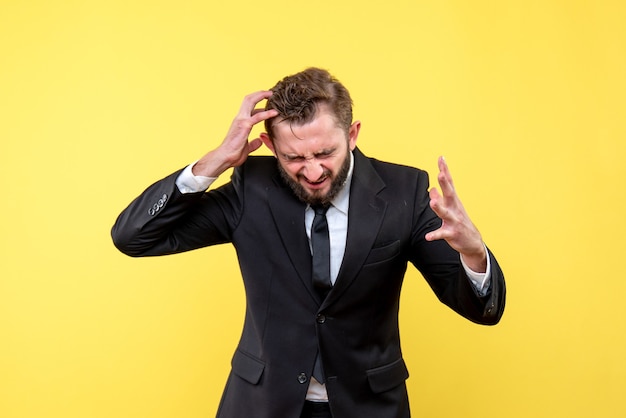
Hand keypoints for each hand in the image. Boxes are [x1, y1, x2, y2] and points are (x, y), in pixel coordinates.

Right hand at [193, 91, 278, 176]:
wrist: (225, 157)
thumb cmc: (233, 153)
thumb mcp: (246, 147)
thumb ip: (253, 143)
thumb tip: (259, 141)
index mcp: (240, 122)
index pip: (249, 107)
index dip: (258, 103)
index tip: (268, 102)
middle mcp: (240, 118)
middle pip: (248, 99)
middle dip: (260, 93)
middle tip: (271, 93)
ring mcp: (241, 121)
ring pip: (250, 101)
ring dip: (261, 96)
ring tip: (272, 95)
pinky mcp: (244, 126)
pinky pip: (257, 117)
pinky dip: (266, 113)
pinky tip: (274, 113)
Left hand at [425, 157, 486, 271]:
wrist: (472, 242)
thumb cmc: (459, 222)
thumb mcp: (450, 208)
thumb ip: (440, 198)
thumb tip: (431, 190)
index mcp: (453, 201)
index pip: (449, 183)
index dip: (445, 170)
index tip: (441, 158)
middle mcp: (455, 208)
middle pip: (450, 194)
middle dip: (445, 184)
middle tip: (440, 174)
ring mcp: (454, 220)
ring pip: (445, 213)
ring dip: (439, 207)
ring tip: (433, 202)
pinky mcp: (452, 233)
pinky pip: (442, 234)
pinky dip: (435, 235)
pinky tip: (428, 236)